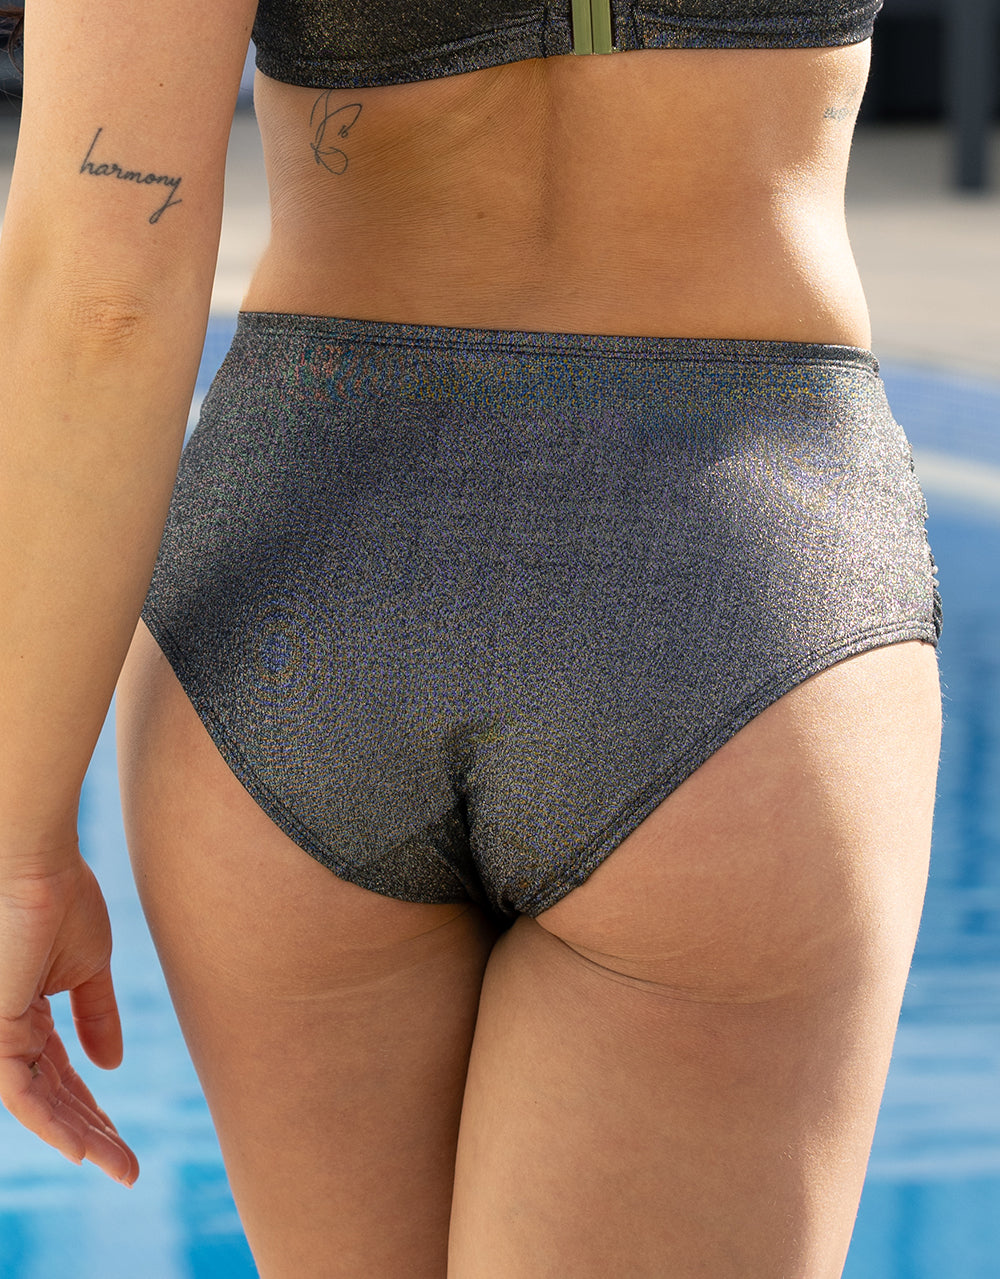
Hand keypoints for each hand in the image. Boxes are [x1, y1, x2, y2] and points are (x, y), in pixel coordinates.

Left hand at [0, 850, 138, 1184]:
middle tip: (129, 1169)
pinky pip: (21, 1093)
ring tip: (120, 1166)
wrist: (36, 863)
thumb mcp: (88, 967)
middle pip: (51, 1099)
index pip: (61, 1078)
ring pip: (38, 1105)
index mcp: (27, 1014)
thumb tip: (112, 1066)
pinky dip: (52, 1123)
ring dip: (80, 1138)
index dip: (93, 1111)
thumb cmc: (60, 898)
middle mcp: (7, 1032)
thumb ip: (96, 1016)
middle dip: (91, 1136)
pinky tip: (82, 1148)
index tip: (126, 1144)